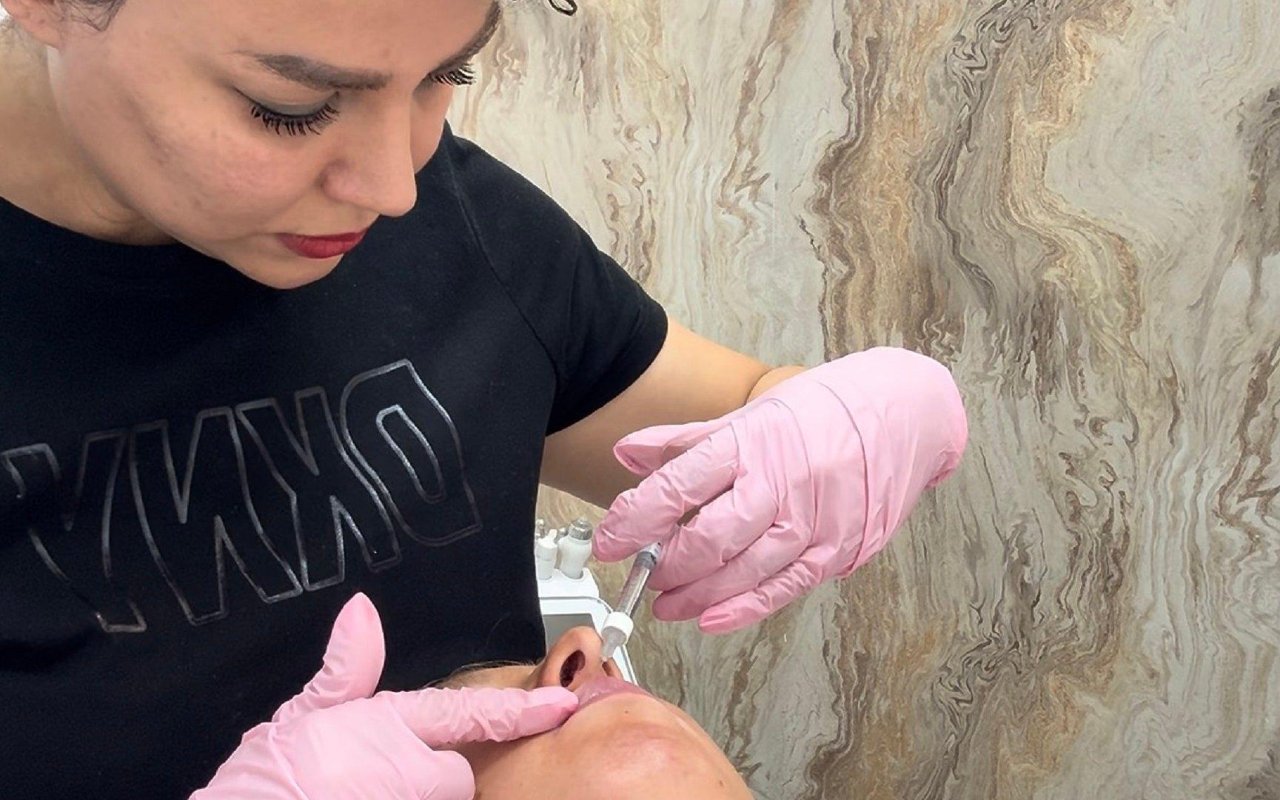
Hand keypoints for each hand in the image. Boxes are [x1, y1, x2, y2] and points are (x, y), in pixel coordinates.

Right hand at [192, 594, 577, 799]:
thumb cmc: (268, 779)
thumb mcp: (299, 715)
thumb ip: (343, 670)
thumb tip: (362, 610)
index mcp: (391, 724)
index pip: (471, 713)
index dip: (520, 710)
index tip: (561, 705)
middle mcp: (414, 768)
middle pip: (454, 774)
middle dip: (429, 777)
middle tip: (373, 779)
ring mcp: (415, 797)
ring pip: (440, 798)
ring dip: (412, 793)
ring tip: (357, 791)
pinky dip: (397, 799)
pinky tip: (360, 798)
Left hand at [594, 347, 966, 633]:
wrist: (907, 411)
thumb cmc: (826, 409)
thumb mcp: (752, 412)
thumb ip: (686, 440)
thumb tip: (627, 455)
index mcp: (753, 441)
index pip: (680, 485)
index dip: (636, 519)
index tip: (609, 541)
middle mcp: (782, 481)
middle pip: (710, 537)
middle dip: (666, 565)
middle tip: (640, 574)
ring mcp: (815, 519)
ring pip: (744, 571)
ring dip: (697, 595)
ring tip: (666, 602)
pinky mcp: (839, 548)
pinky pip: (784, 587)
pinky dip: (743, 608)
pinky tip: (710, 618)